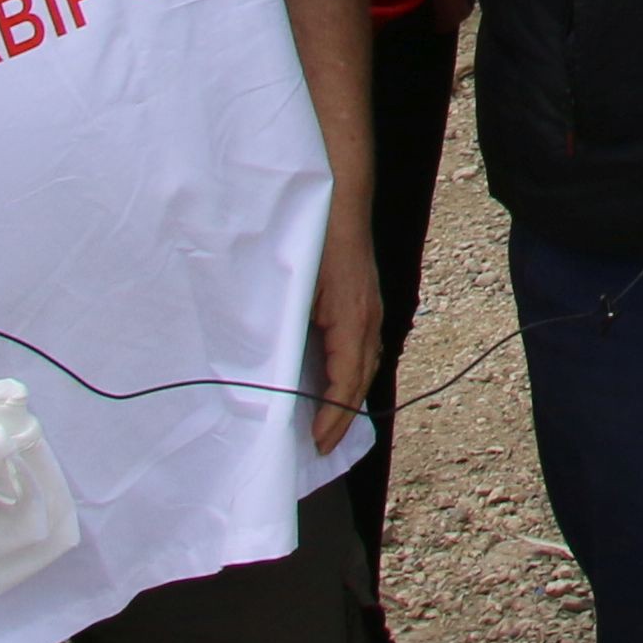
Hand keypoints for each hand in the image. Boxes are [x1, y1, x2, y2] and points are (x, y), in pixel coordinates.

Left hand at [306, 191, 382, 456]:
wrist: (339, 196)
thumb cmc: (313, 238)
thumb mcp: (294, 289)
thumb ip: (287, 330)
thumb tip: (271, 372)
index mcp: (351, 320)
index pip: (346, 383)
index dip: (331, 417)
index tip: (316, 444)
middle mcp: (369, 318)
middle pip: (361, 379)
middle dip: (343, 416)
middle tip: (322, 446)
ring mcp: (371, 308)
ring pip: (367, 363)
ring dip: (350, 396)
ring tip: (330, 422)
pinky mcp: (366, 300)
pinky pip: (365, 347)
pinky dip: (353, 372)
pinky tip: (338, 379)